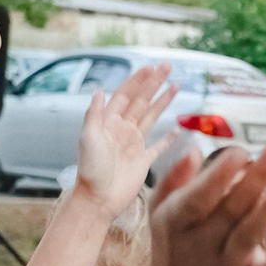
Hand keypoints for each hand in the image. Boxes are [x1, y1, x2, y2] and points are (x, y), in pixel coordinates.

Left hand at [72, 64, 173, 210]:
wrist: (98, 199)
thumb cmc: (90, 170)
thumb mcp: (88, 138)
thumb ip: (94, 114)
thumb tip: (99, 89)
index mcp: (110, 123)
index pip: (126, 95)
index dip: (137, 80)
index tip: (150, 68)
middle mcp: (123, 130)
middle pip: (142, 101)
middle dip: (154, 83)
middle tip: (168, 67)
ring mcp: (134, 145)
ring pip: (152, 117)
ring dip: (163, 101)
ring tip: (176, 86)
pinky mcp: (143, 161)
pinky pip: (159, 146)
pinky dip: (168, 138)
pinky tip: (177, 128)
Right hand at [144, 139, 265, 265]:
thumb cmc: (175, 242)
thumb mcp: (161, 211)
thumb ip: (173, 179)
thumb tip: (194, 148)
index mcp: (177, 223)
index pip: (198, 198)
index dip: (218, 176)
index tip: (241, 151)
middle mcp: (202, 245)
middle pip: (231, 210)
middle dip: (257, 176)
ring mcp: (227, 265)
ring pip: (250, 236)